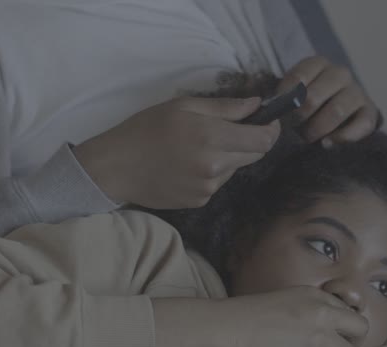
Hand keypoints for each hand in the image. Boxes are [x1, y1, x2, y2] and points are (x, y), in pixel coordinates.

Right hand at [73, 96, 279, 208]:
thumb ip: (225, 107)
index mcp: (212, 138)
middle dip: (249, 141)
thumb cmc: (145, 130)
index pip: (263, 140)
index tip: (268, 122)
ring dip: (227, 157)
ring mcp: (208, 188)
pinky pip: (217, 183)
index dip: (271, 130)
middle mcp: (215, 167)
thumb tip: (257, 104)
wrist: (116, 168)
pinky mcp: (200, 201)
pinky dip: (211, 172)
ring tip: (196, 147)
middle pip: (254, 155)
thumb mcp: (183, 106)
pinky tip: (187, 165)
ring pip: (235, 168)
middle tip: (228, 129)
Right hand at [214, 286, 369, 346]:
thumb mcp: (284, 299)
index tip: (335, 339)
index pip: (349, 312)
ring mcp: (318, 337)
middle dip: (350, 345)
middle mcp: (322, 312)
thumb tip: (319, 326)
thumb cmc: (246, 316)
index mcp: (315, 295)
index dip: (345, 329)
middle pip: (360, 331)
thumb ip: (307, 309)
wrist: (228, 328)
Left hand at [277, 56, 380, 146]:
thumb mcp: (293, 96)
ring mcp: (356, 92)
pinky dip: (343, 137)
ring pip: (336, 110)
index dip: (285, 98)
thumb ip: (283, 98)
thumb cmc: (308, 106)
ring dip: (318, 129)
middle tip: (293, 127)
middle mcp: (340, 74)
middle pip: (313, 96)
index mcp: (318, 64)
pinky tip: (328, 143)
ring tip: (309, 137)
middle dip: (299, 117)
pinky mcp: (369, 112)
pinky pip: (362, 124)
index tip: (279, 112)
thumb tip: (267, 108)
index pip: (298, 77)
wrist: (336, 116)